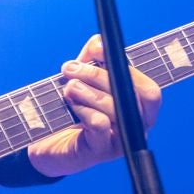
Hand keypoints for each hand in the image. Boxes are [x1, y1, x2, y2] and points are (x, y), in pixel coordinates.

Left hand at [28, 35, 162, 176]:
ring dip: (88, 91)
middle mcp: (135, 125)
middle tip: (71, 69)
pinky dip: (84, 110)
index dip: (126, 65)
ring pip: (116, 109)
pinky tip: (72, 107)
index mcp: (137, 106)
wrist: (45, 142)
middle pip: (133, 95)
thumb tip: (100, 42)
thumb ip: (92, 58)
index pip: (148, 87)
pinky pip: (100, 125)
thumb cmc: (70, 109)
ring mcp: (120, 140)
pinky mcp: (100, 152)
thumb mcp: (81, 78)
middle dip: (100, 75)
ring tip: (68, 87)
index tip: (98, 49)